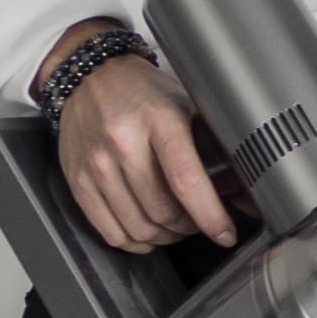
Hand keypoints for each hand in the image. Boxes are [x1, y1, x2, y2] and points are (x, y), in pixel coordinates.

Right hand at [48, 39, 233, 252]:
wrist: (89, 76)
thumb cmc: (142, 91)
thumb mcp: (183, 105)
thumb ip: (207, 145)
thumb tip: (238, 189)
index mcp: (159, 119)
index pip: (186, 180)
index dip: (210, 216)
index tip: (225, 233)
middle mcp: (123, 141)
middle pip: (162, 211)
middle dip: (189, 227)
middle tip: (199, 222)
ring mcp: (97, 163)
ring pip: (137, 227)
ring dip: (164, 237)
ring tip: (175, 228)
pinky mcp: (77, 180)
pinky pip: (109, 230)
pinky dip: (133, 241)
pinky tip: (147, 232)